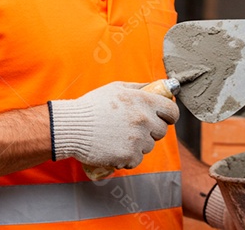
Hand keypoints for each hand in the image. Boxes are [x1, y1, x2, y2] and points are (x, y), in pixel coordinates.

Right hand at [48, 82, 178, 169]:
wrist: (72, 127)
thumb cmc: (92, 106)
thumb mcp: (117, 88)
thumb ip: (139, 87)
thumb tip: (158, 85)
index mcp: (143, 101)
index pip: (172, 111)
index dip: (170, 115)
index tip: (164, 118)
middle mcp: (143, 120)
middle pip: (162, 130)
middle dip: (151, 130)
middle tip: (134, 128)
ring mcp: (137, 139)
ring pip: (149, 146)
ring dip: (138, 144)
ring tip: (119, 137)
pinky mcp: (128, 156)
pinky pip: (137, 160)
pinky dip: (128, 158)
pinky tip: (115, 149)